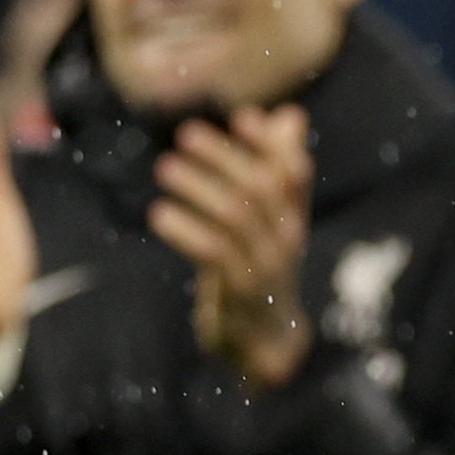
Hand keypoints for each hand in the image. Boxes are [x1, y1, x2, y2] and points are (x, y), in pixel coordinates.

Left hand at [150, 106, 314, 387]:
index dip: (269, 143)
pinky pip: (213, 251)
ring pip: (236, 215)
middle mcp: (287, 237)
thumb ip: (276, 168)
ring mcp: (267, 264)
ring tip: (164, 167)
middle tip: (185, 134)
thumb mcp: (270, 220)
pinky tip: (159, 214)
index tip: (240, 117)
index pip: (294, 172)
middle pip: (261, 187)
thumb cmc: (260, 266)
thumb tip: (290, 114)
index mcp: (294, 216)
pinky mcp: (241, 290)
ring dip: (198, 187)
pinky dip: (186, 229)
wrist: (267, 340)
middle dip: (223, 157)